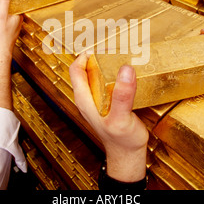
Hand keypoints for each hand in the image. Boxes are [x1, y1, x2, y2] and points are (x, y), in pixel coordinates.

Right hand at [0, 0, 22, 58]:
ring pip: (7, 16)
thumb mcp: (0, 14)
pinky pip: (4, 23)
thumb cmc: (0, 36)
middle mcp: (17, 21)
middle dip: (4, 4)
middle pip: (11, 8)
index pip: (15, 1)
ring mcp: (13, 28)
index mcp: (18, 15)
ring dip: (1, 13)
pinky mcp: (7, 33)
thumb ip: (3, 1)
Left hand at [69, 53, 148, 181]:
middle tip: (114, 49)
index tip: (102, 48)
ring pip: (96, 75)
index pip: (76, 69)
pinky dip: (113, 74)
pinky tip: (125, 74)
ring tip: (120, 56)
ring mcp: (97, 100)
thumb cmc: (122, 140)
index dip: (85, 55)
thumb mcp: (121, 118)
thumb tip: (125, 70)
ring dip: (106, 65)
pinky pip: (106, 83)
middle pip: (85, 69)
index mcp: (84, 99)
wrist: (128, 155)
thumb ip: (122, 95)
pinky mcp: (107, 103)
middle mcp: (88, 97)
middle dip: (97, 57)